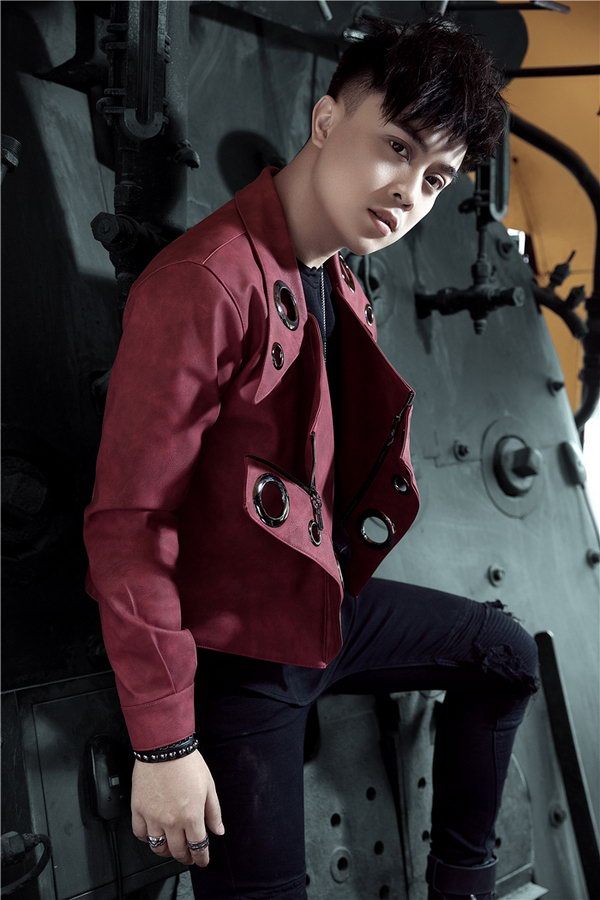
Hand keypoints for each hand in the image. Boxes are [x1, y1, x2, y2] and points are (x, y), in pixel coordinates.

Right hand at [131, 750, 224, 867]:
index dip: (201, 858)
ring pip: (158, 847)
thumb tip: (219, 830)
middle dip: (185, 857)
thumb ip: (214, 812)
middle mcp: (172, 821)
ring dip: (166, 851)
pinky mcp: (138, 810)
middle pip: (178, 851)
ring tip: (170, 848)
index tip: (202, 860)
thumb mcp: (209, 786)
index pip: (198, 846)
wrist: (165, 748)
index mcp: (192, 815)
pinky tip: (152, 835)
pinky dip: (146, 838)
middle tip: (188, 857)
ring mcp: (153, 817)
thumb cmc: (188, 763)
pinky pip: (140, 833)